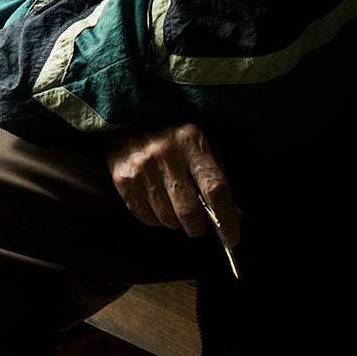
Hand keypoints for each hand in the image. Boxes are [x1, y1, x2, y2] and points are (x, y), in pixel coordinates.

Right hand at [105, 122, 240, 247]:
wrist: (132, 116)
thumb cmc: (176, 136)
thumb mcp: (203, 145)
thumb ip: (217, 178)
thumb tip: (234, 218)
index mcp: (192, 142)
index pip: (215, 189)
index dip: (226, 220)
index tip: (232, 238)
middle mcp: (166, 154)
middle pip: (189, 211)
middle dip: (198, 227)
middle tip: (199, 226)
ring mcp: (141, 166)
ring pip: (167, 218)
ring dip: (176, 222)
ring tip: (176, 208)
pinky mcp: (123, 179)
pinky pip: (146, 218)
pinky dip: (157, 220)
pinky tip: (158, 204)